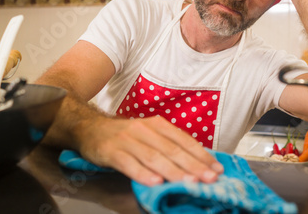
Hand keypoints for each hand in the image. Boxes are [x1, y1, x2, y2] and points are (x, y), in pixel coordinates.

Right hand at [77, 115, 223, 185]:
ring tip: (189, 182)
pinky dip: (142, 174)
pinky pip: (128, 163)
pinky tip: (154, 182)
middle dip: (193, 165)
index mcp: (158, 124)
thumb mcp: (149, 133)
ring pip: (154, 157)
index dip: (201, 155)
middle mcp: (145, 129)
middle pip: (172, 149)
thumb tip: (196, 163)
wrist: (90, 127)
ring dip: (173, 171)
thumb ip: (169, 145)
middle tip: (210, 178)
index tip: (217, 168)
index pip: (184, 140)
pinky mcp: (111, 151)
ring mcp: (127, 140)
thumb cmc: (126, 134)